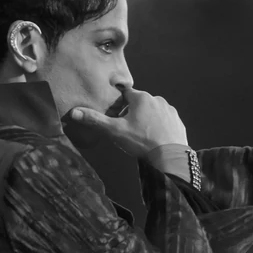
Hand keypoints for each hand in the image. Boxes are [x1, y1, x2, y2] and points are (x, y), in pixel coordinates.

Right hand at [68, 89, 187, 157]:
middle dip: (132, 113)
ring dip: (146, 119)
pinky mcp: (178, 121)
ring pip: (153, 111)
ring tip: (142, 136)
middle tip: (128, 130)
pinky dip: (159, 127)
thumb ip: (95, 120)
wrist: (170, 157)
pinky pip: (165, 120)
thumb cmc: (141, 141)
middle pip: (139, 103)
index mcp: (141, 98)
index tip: (116, 116)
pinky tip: (155, 139)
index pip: (125, 94)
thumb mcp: (115, 131)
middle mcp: (157, 99)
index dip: (119, 105)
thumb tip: (74, 112)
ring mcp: (169, 110)